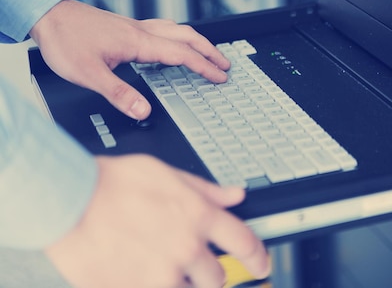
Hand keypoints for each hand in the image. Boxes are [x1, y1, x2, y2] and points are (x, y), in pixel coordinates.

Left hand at [29, 0, 229, 118]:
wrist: (49, 16)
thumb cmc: (66, 41)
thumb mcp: (89, 75)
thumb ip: (118, 93)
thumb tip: (143, 111)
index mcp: (137, 42)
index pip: (181, 54)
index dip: (203, 66)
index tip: (220, 75)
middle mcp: (140, 31)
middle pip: (185, 36)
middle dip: (208, 50)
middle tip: (225, 63)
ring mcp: (134, 27)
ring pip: (175, 29)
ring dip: (195, 40)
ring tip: (207, 51)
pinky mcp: (125, 27)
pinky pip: (161, 29)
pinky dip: (177, 36)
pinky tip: (170, 43)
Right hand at [45, 155, 269, 287]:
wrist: (72, 202)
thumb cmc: (114, 182)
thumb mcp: (165, 172)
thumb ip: (204, 189)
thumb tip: (234, 194)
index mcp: (196, 215)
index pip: (244, 241)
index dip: (259, 255)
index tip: (261, 262)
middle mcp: (186, 248)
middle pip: (218, 277)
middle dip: (208, 271)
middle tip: (190, 260)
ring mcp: (162, 275)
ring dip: (179, 281)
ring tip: (157, 262)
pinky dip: (151, 284)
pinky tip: (137, 268)